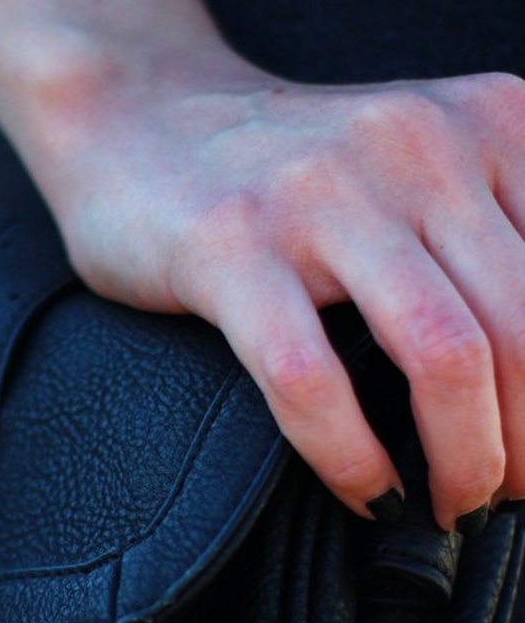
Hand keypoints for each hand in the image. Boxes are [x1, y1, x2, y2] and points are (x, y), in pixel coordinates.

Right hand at [26, 61, 524, 530]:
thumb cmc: (288, 169)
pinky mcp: (231, 246)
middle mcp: (419, 146)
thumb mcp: (425, 168)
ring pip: (444, 356)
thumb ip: (494, 240)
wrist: (135, 113)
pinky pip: (312, 381)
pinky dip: (352, 460)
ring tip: (455, 509)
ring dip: (466, 465)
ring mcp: (322, 193)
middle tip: (508, 498)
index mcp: (491, 122)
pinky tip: (367, 493)